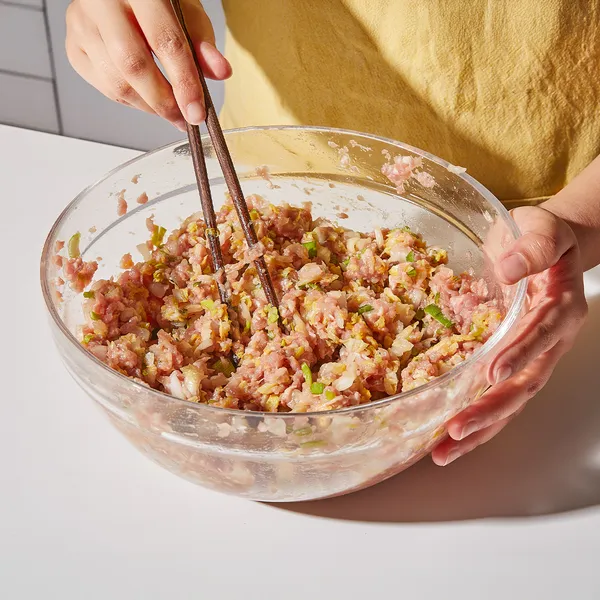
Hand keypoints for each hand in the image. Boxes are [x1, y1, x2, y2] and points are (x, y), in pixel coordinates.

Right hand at [66, 0, 230, 129]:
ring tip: (170, 111)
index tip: (197, 112)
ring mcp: (81, 24)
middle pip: (134, 65)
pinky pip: (104, 87)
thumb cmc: (159, 4)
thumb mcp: (187, 14)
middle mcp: (102, 2)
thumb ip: (202, 45)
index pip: (165, 42)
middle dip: (164, 102)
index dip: (184, 82)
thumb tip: (220, 72)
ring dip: (148, 107)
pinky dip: (131, 101)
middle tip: (184, 120)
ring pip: (116, 82)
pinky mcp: (73, 47)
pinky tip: (147, 98)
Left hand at [432, 206, 587, 465]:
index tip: (493, 372)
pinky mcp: (514, 362)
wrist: (548, 246)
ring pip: (511, 401)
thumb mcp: (540, 228)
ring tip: (444, 452)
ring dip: (480, 427)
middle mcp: (550, 341)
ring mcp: (533, 357)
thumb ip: (531, 247)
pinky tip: (448, 436)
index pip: (541, 335)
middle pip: (525, 384)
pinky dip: (476, 417)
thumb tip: (510, 268)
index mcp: (560, 308)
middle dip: (492, 410)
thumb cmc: (543, 236)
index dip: (520, 354)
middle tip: (457, 431)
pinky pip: (497, 395)